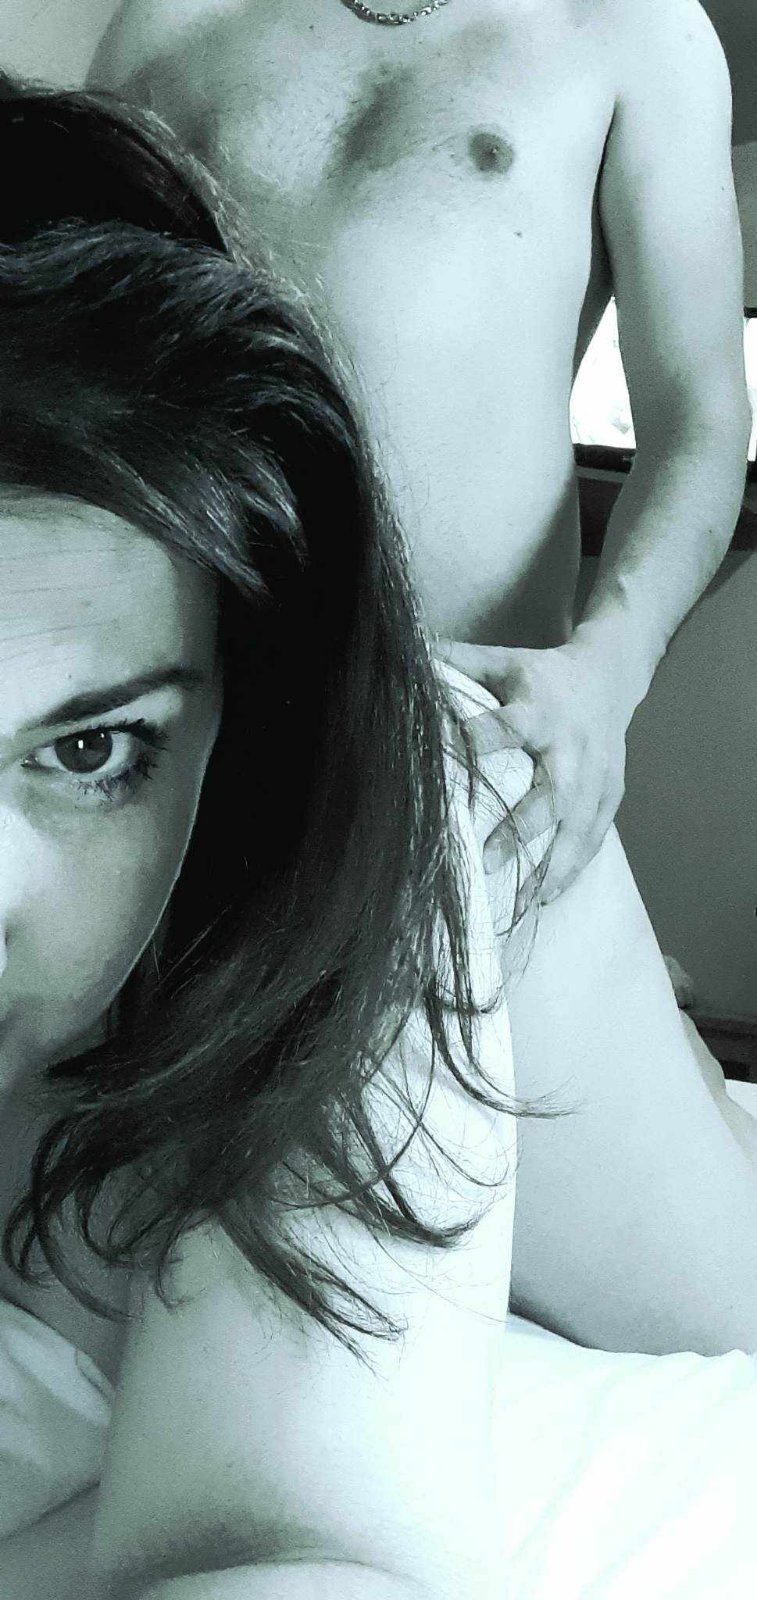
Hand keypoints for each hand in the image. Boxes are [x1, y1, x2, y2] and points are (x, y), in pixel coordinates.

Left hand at [440, 632, 638, 901]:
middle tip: (483, 863)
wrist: (608, 677)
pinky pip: (593, 838)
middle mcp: (571, 746)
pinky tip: (543, 898)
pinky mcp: (611, 795)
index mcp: (539, 708)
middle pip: (550, 793)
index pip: (508, 727)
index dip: (481, 741)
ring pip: (576, 827)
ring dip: (549, 867)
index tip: (449, 762)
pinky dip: (571, 869)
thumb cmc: (538, 674)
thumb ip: (454, 664)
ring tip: (519, 904)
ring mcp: (597, 776)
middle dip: (519, 831)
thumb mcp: (500, 661)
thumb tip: (399, 659)